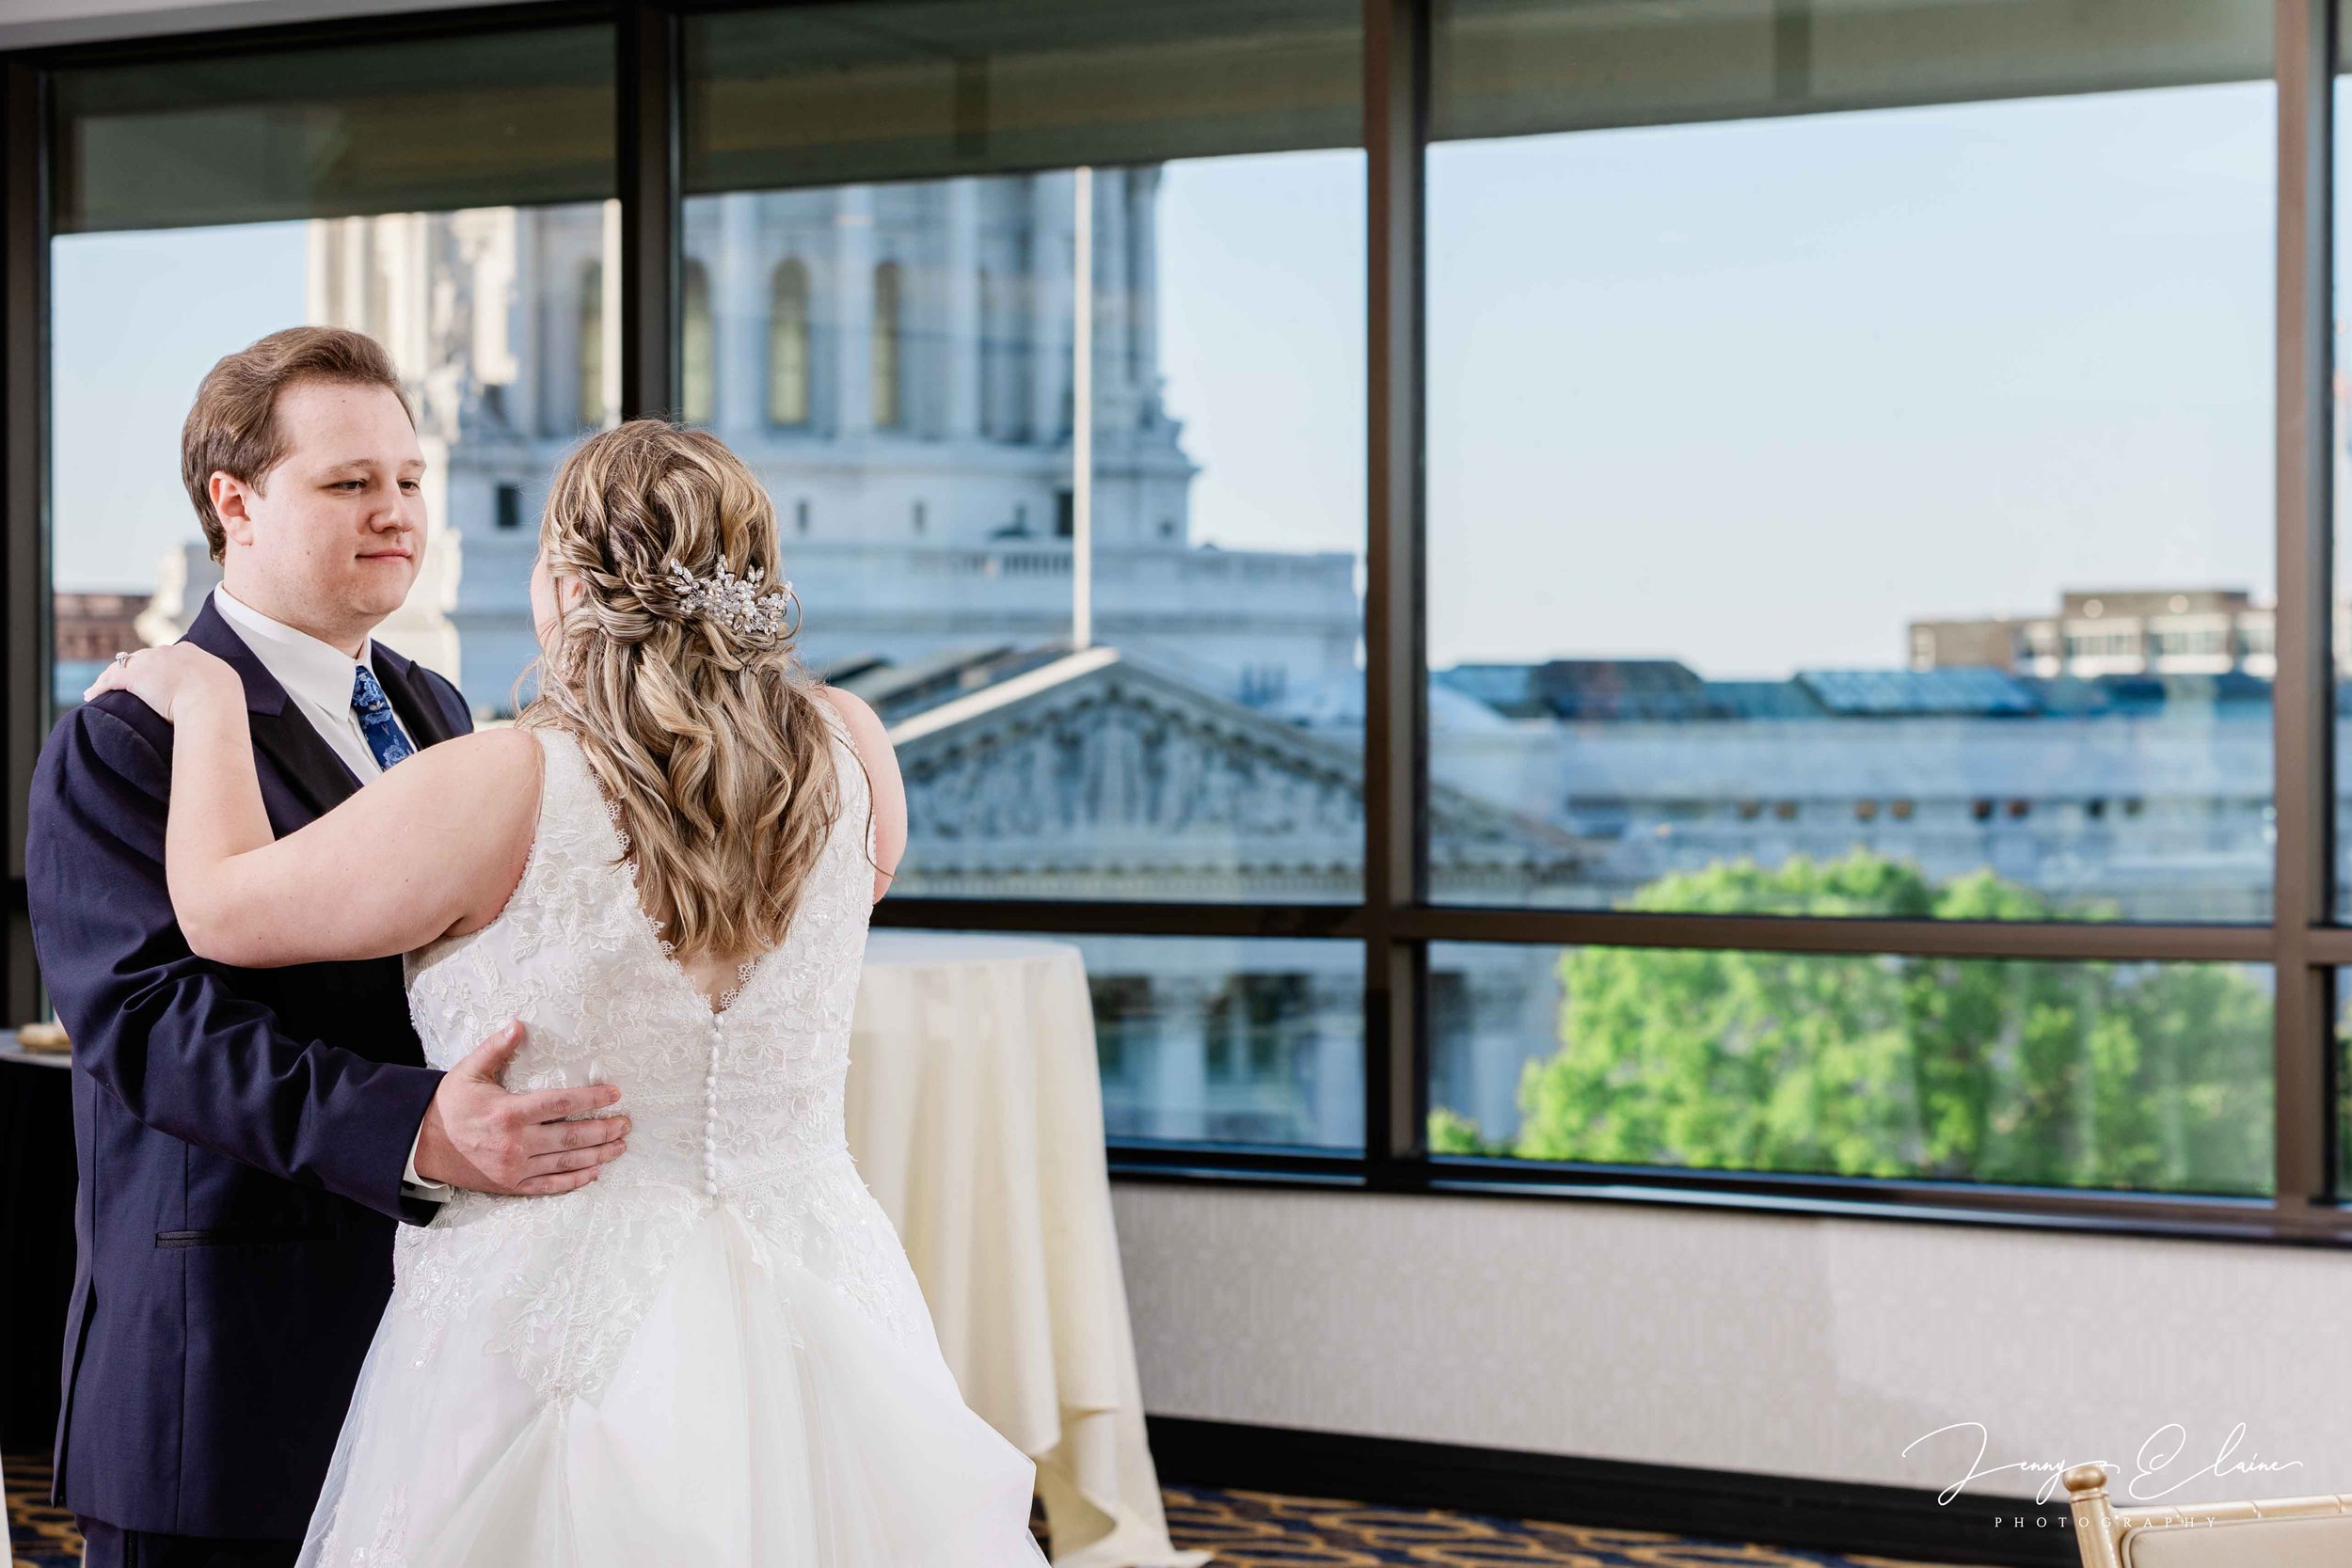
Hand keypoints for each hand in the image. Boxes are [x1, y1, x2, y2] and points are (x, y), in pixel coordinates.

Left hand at [81, 643, 240, 720]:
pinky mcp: (134, 677)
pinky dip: (100, 686)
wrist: (212, 700)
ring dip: (111, 677)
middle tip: (127, 682)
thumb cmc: (223, 700)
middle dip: (134, 668)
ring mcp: (150, 662)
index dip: (159, 666)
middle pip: (143, 657)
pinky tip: (92, 695)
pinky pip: (111, 679)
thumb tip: (220, 702)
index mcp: (192, 653)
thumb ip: (216, 688)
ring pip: (123, 666)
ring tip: (100, 687)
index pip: (169, 655)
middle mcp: (169, 652)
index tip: (155, 677)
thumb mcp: (224, 687)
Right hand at [412, 1021, 630, 1196]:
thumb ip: (496, 1049)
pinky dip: (574, 1180)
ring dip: (598, 1154)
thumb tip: (518, 1024)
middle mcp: (516, 1143)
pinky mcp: (511, 1186)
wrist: (422, 1146)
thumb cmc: (449, 1105)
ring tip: (620, 1145)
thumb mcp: (468, 1072)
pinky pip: (549, 1186)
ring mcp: (515, 1168)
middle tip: (626, 1123)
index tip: (614, 1094)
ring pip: (566, 1162)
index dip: (591, 1099)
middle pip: (572, 1136)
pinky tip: (593, 1173)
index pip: (561, 1104)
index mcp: (510, 1112)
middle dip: (604, 1129)